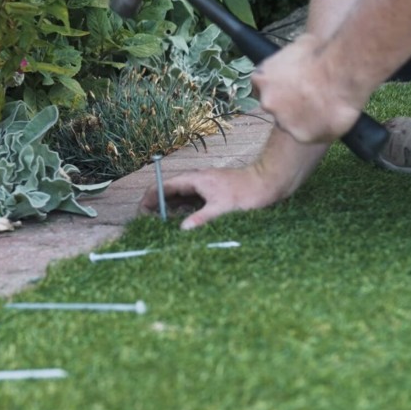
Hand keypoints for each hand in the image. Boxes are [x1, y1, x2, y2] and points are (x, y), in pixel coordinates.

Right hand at [139, 165, 288, 229]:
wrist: (268, 183)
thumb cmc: (247, 193)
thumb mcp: (222, 209)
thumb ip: (201, 219)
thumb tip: (183, 229)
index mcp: (194, 180)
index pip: (162, 186)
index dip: (149, 199)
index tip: (142, 215)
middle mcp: (197, 181)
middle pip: (169, 193)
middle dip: (157, 207)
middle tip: (149, 225)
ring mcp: (205, 188)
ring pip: (180, 199)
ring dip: (171, 211)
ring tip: (163, 228)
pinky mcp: (213, 194)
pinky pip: (192, 203)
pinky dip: (184, 213)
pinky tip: (185, 225)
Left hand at [252, 35, 361, 143]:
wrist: (340, 72)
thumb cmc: (322, 54)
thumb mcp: (299, 46)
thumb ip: (291, 60)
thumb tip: (299, 59)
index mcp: (262, 78)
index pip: (261, 89)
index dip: (278, 89)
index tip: (292, 89)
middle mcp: (267, 102)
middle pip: (277, 108)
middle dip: (291, 105)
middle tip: (312, 98)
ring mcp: (283, 122)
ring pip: (293, 124)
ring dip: (306, 118)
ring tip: (326, 107)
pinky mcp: (301, 136)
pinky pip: (310, 135)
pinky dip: (320, 129)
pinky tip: (332, 117)